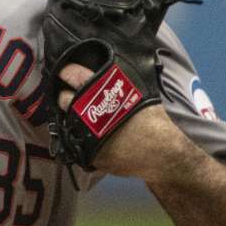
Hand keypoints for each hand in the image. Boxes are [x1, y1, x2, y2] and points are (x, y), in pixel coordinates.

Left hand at [56, 63, 190, 180]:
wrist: (162, 151)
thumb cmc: (153, 120)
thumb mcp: (137, 92)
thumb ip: (117, 83)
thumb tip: (106, 72)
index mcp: (104, 93)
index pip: (76, 76)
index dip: (67, 72)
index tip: (63, 72)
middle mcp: (91, 112)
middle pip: (65, 99)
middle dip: (65, 97)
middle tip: (70, 97)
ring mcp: (88, 134)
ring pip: (68, 122)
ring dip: (71, 117)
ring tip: (80, 116)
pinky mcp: (89, 154)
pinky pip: (78, 143)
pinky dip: (81, 138)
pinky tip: (89, 135)